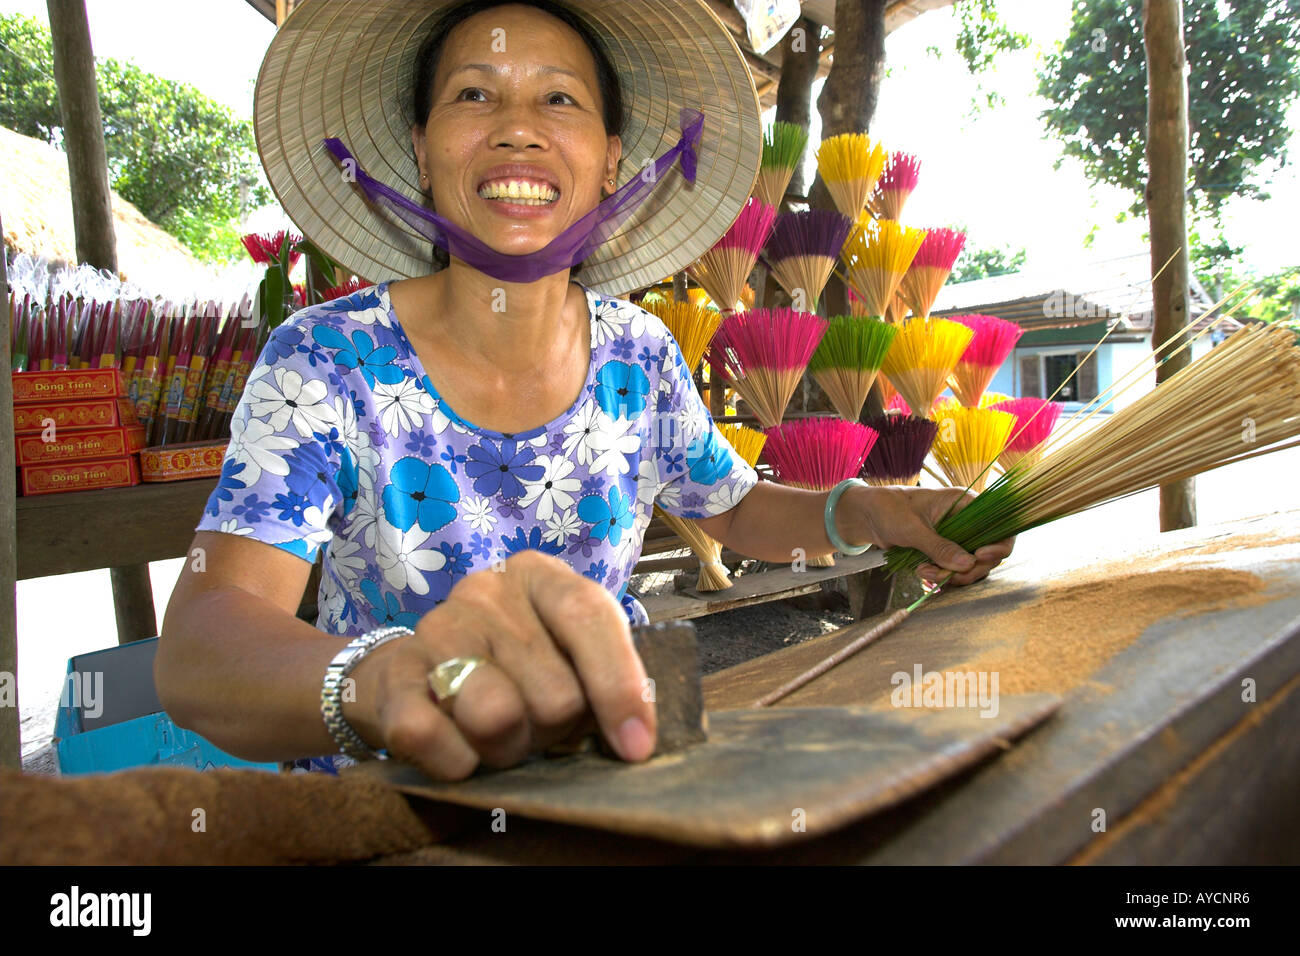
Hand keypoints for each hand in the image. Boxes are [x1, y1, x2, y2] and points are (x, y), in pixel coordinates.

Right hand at [343, 550, 653, 780]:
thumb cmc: (516, 669)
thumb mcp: (567, 656)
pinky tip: (460, 753)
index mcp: (540, 577)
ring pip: (496, 716)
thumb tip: (638, 741)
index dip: (618, 686)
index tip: (635, 748)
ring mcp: (435, 629)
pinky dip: (455, 763)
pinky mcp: (393, 676)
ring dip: (507, 750)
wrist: (415, 672)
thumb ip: (607, 680)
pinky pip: (430, 736)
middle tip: (539, 727)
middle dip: (554, 731)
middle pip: (554, 691)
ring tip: (502, 740)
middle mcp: (486, 592)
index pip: (588, 616)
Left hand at [847, 485, 1014, 586]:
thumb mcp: (913, 528)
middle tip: (944, 574)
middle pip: (988, 552)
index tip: (980, 557)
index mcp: (965, 503)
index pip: (1000, 525)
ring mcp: (957, 537)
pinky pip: (955, 569)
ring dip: (951, 574)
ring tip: (923, 571)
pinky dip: (943, 576)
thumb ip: (939, 546)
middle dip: (968, 568)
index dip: (999, 544)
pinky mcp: (945, 550)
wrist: (867, 516)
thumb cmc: (889, 510)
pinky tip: (924, 573)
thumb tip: (969, 563)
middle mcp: (966, 520)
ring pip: (971, 565)